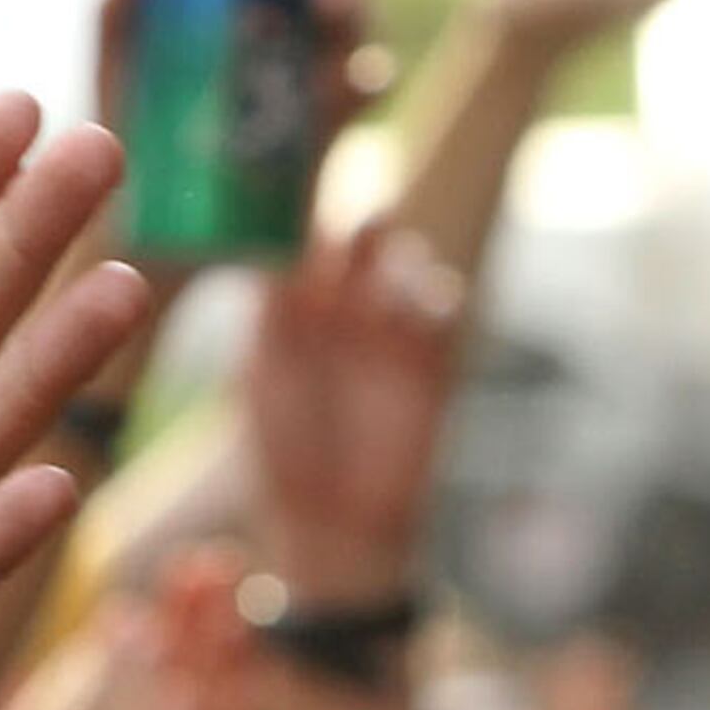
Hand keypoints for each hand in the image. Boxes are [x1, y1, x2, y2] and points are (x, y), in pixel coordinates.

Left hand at [93, 0, 389, 286]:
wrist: (143, 222)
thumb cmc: (130, 125)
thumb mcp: (117, 63)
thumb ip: (118, 12)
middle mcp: (287, 18)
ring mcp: (314, 71)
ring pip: (356, 27)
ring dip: (352, 19)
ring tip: (330, 23)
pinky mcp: (330, 128)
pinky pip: (365, 90)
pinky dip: (365, 79)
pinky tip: (353, 81)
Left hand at [242, 220, 468, 600]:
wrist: (335, 517)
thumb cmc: (285, 447)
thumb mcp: (265, 376)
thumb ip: (272, 318)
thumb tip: (267, 255)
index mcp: (290, 303)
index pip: (300, 234)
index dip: (302, 209)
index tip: (294, 192)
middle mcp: (341, 305)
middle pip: (359, 235)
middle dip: (357, 221)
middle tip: (347, 227)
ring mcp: (388, 328)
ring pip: (405, 260)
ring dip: (394, 257)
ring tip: (379, 273)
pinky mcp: (431, 357)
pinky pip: (444, 304)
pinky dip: (434, 296)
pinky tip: (417, 308)